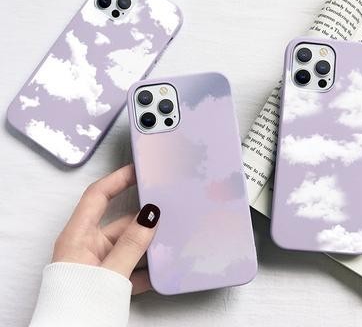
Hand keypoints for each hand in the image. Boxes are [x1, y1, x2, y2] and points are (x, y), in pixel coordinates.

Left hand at [52, 164, 159, 294]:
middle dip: (143, 220)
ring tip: (168, 240)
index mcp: (78, 236)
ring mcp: (98, 264)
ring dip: (147, 246)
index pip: (97, 196)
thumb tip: (150, 216)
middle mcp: (87, 246)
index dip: (117, 179)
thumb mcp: (109, 272)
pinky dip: (145, 268)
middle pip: (120, 223)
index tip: (138, 170)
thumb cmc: (76, 307)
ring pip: (128, 246)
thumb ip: (132, 244)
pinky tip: (160, 270)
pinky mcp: (106, 280)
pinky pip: (130, 266)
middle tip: (166, 210)